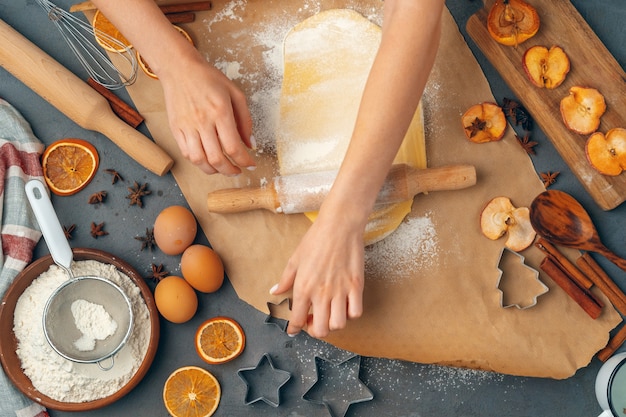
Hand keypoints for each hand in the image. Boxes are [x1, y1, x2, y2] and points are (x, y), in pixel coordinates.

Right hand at [159, 55, 255, 174]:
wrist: (179, 68)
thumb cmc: (208, 79)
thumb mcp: (235, 94)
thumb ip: (245, 120)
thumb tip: (250, 144)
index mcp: (220, 111)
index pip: (233, 147)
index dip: (244, 161)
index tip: (251, 164)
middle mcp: (202, 121)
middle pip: (216, 158)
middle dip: (230, 171)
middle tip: (237, 171)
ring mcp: (187, 126)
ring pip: (199, 160)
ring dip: (214, 171)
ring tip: (223, 168)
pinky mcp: (176, 129)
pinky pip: (187, 153)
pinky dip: (199, 162)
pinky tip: (207, 160)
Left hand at [270, 211, 364, 337]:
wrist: (339, 225)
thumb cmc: (316, 239)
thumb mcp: (295, 259)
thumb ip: (285, 279)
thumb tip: (275, 291)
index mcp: (303, 287)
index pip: (297, 320)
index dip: (294, 329)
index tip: (295, 329)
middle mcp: (321, 293)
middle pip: (320, 329)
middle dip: (314, 331)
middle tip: (313, 322)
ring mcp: (341, 291)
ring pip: (338, 325)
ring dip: (333, 324)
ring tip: (329, 314)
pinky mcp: (356, 286)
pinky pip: (356, 312)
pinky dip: (350, 314)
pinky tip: (345, 305)